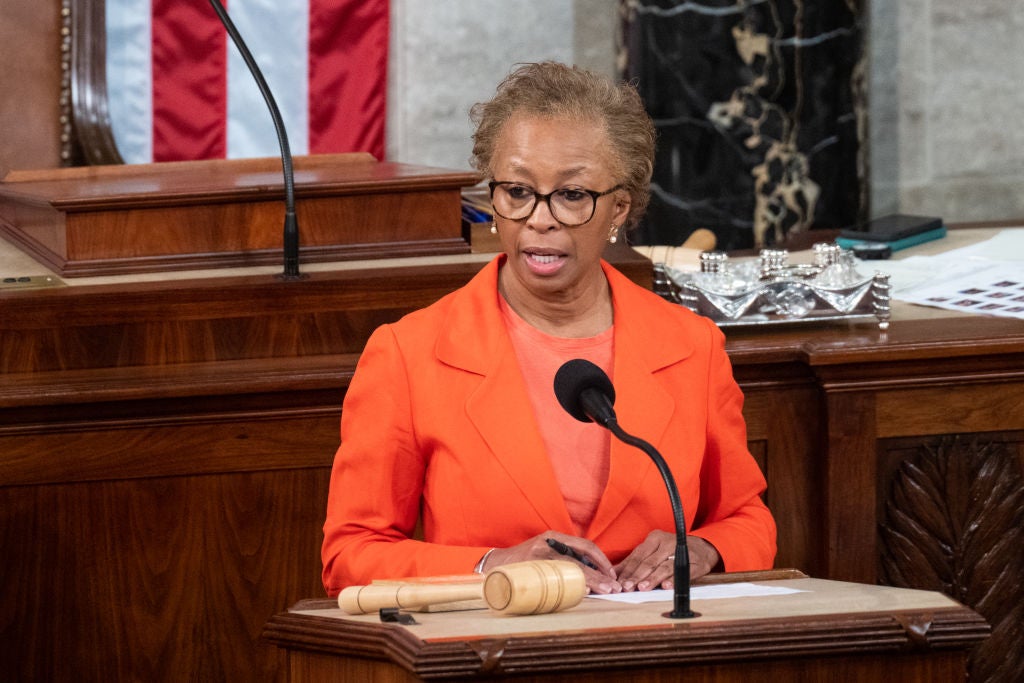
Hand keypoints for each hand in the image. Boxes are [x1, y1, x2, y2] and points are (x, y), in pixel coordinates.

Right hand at [481, 532, 620, 593]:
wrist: (494, 564)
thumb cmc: (524, 562)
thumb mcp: (544, 552)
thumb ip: (563, 558)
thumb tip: (592, 576)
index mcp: (554, 537)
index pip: (585, 545)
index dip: (601, 559)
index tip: (612, 574)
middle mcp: (548, 543)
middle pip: (581, 558)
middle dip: (601, 573)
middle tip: (614, 586)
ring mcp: (539, 556)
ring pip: (571, 568)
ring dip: (591, 581)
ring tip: (605, 591)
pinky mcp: (531, 568)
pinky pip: (556, 578)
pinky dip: (572, 585)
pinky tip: (583, 593)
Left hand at [614, 531, 720, 590]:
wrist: (703, 548)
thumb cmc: (672, 552)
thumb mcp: (653, 552)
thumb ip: (635, 562)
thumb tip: (614, 573)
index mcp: (655, 538)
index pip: (637, 556)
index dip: (627, 570)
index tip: (618, 582)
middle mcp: (667, 542)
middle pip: (648, 562)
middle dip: (636, 576)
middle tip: (627, 587)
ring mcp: (681, 551)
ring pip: (663, 567)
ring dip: (652, 579)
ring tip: (642, 588)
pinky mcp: (695, 563)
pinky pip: (682, 572)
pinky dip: (673, 580)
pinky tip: (666, 587)